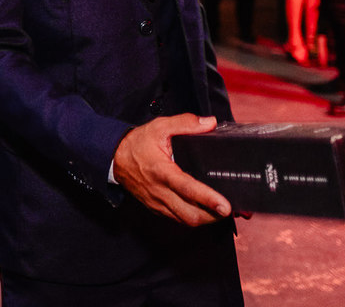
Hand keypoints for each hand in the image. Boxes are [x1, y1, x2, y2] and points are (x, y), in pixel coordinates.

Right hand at [113, 114, 230, 225]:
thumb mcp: (160, 126)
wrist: (114, 158)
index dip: (208, 199)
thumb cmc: (137, 143)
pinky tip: (204, 211)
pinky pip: (178, 219)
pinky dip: (193, 218)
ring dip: (205, 220)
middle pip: (190, 214)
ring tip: (220, 211)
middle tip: (230, 210)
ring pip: (186, 221)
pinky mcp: (156, 208)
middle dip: (213, 216)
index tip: (225, 205)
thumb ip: (185, 123)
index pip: (188, 189)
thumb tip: (209, 123)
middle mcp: (160, 191)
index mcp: (162, 171)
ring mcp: (157, 203)